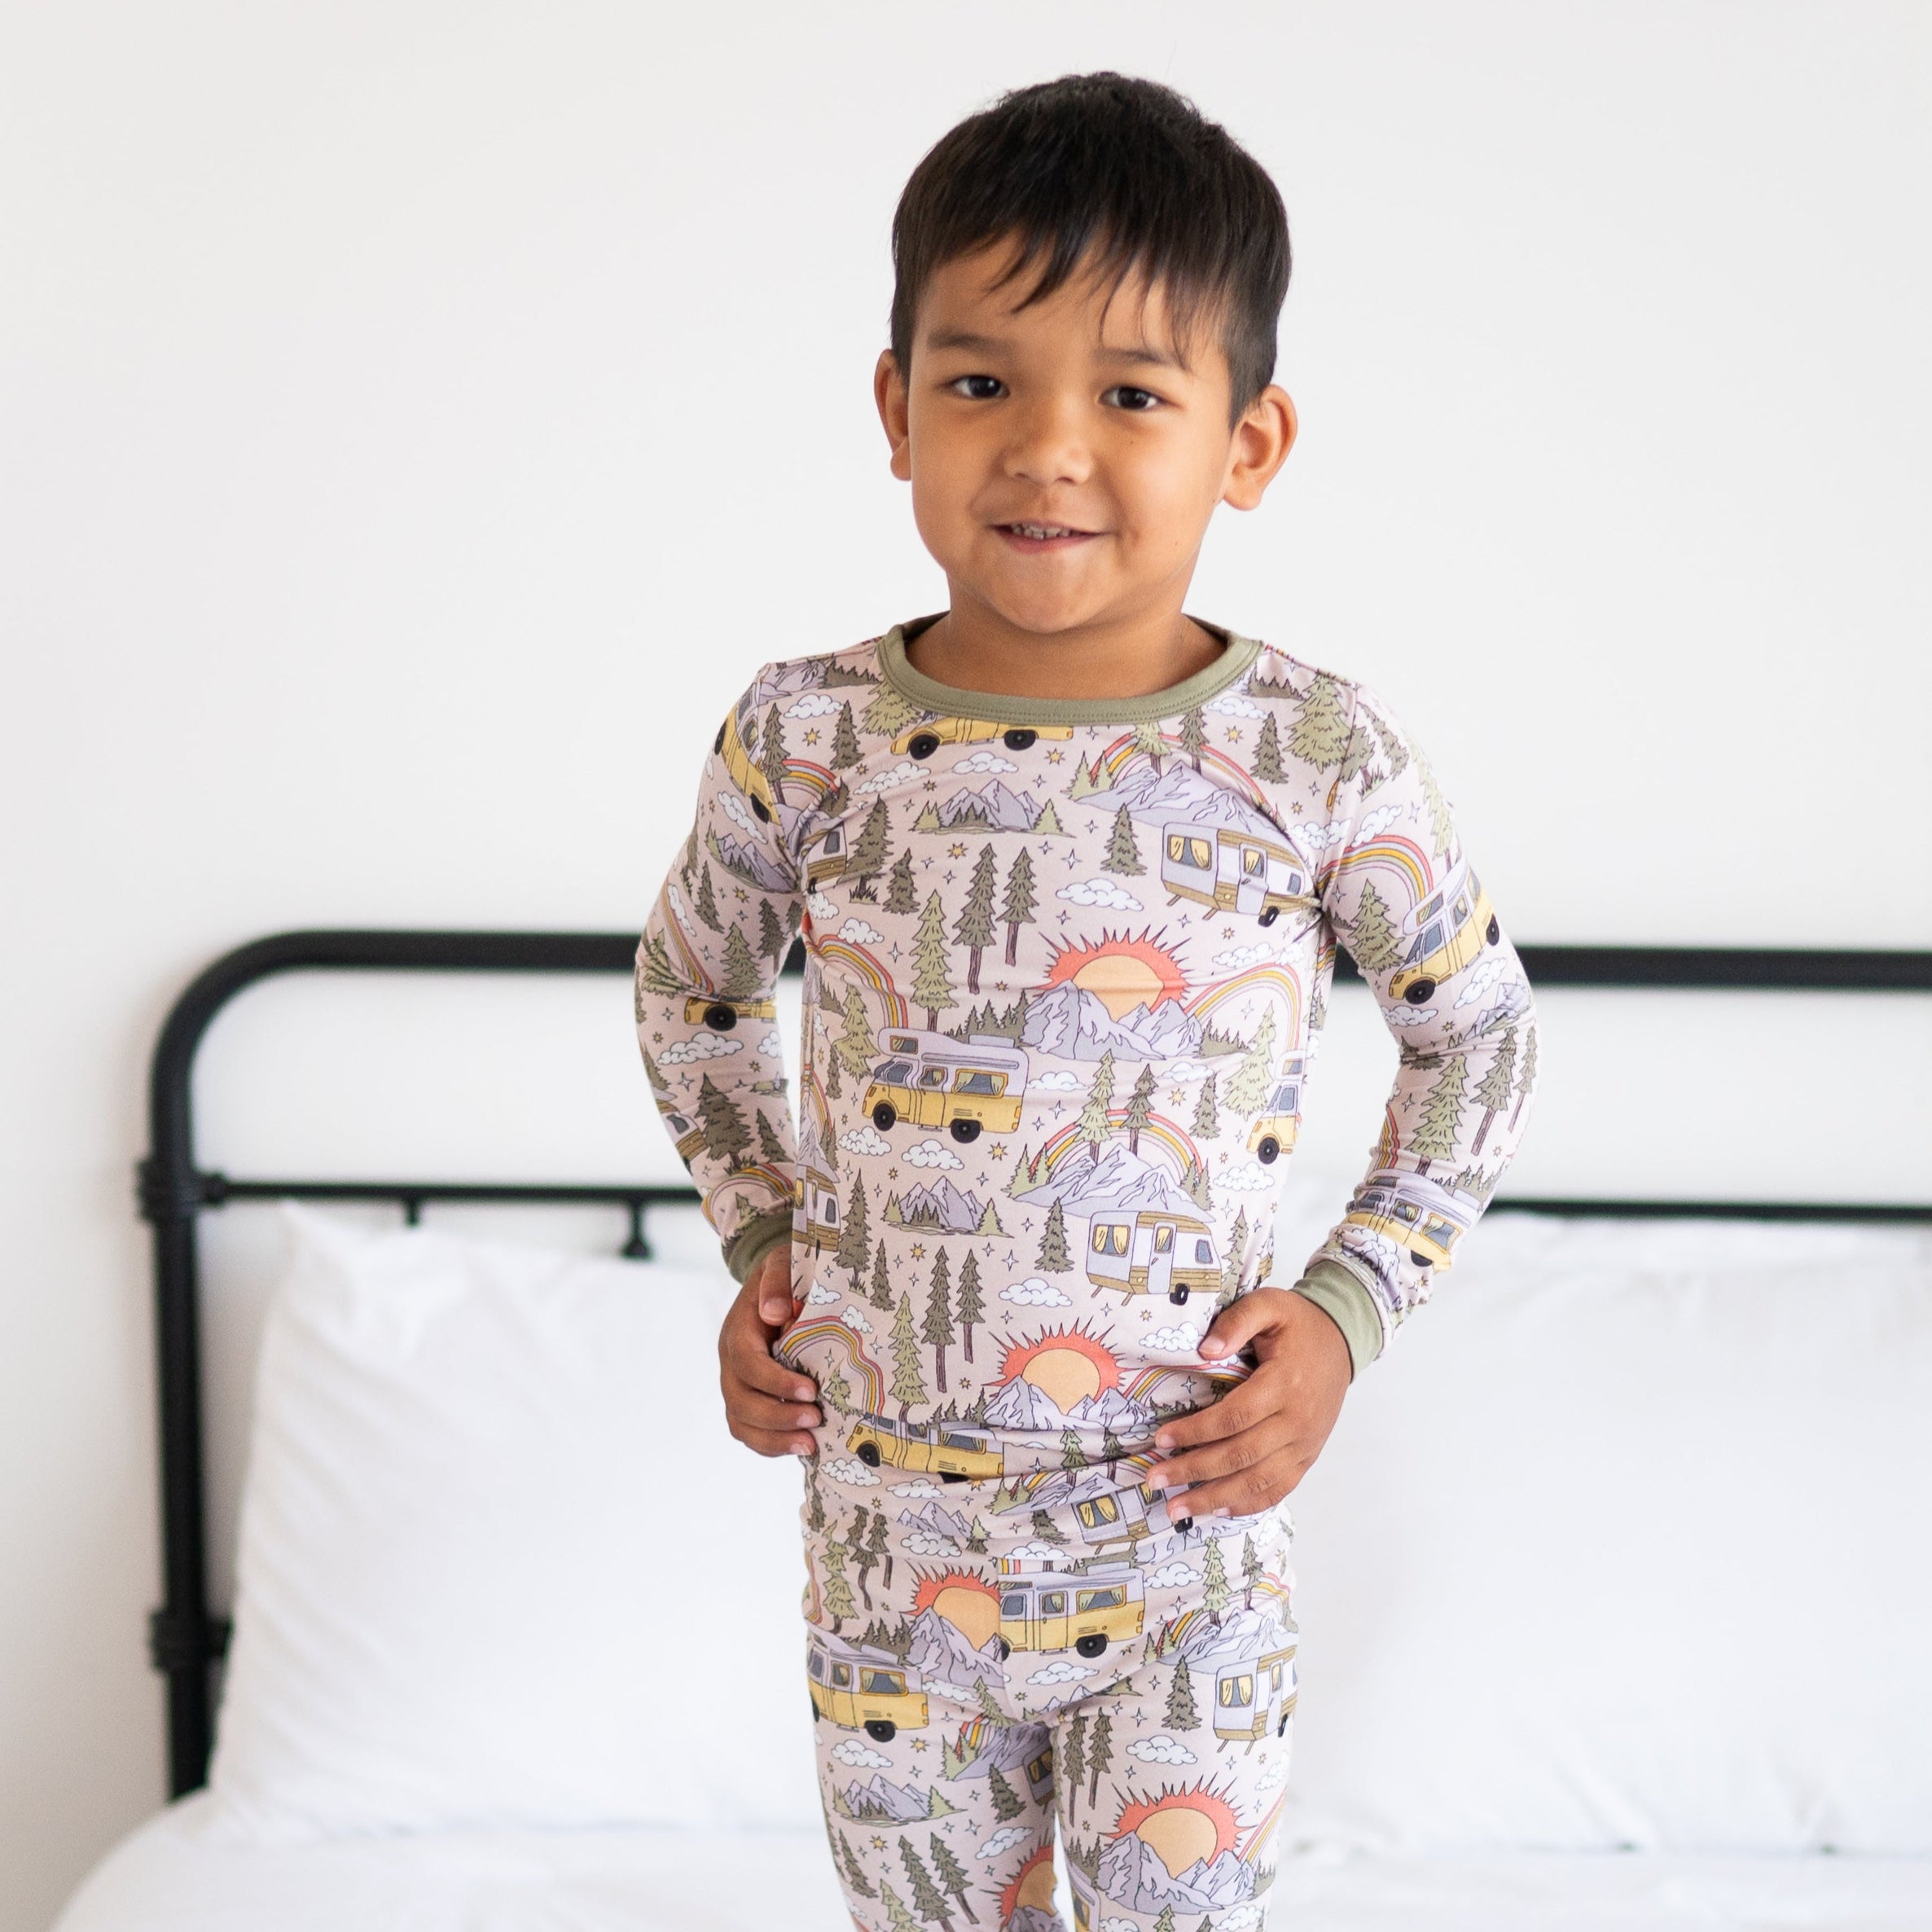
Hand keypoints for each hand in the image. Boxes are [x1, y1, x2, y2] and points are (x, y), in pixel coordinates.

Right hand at [717, 1245, 820, 1457]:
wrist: (774, 1288)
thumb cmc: (784, 1277)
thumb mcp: (782, 1265)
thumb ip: (777, 1282)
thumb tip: (777, 1312)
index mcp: (738, 1331)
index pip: (747, 1363)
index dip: (775, 1382)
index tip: (810, 1389)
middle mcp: (730, 1362)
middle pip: (740, 1400)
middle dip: (777, 1417)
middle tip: (815, 1419)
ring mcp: (736, 1384)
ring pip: (740, 1423)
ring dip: (773, 1440)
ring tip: (810, 1446)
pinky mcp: (748, 1399)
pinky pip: (749, 1431)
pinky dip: (771, 1445)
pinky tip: (802, 1449)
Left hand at [1140, 1288, 1351, 1520]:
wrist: (1342, 1340)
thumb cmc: (1298, 1323)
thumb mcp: (1269, 1304)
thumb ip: (1236, 1321)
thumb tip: (1205, 1349)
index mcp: (1284, 1383)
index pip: (1234, 1417)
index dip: (1196, 1431)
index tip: (1161, 1438)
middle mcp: (1297, 1420)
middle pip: (1241, 1455)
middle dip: (1194, 1471)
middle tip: (1154, 1479)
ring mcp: (1305, 1443)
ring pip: (1257, 1480)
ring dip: (1214, 1498)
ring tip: (1177, 1509)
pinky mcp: (1308, 1455)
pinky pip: (1279, 1488)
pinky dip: (1248, 1503)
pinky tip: (1218, 1510)